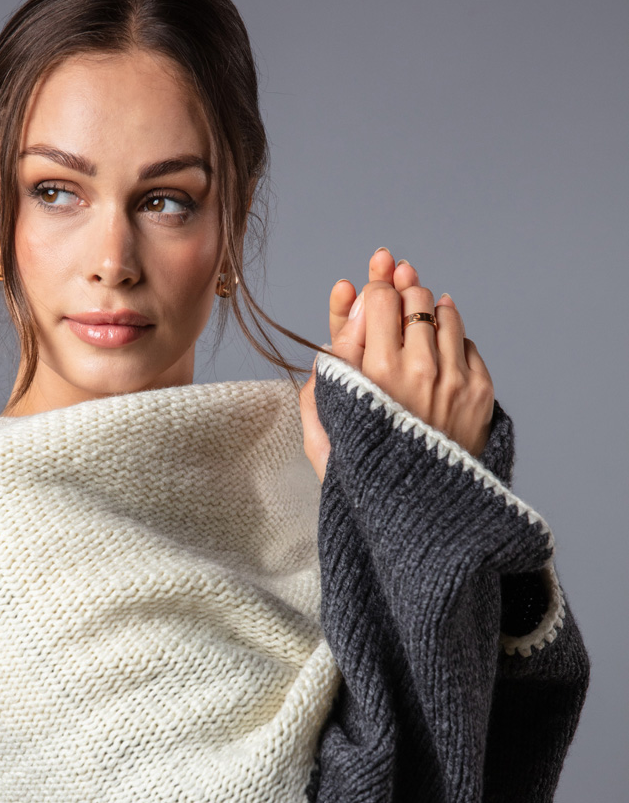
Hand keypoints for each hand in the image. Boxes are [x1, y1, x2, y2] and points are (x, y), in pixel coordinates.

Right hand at [299, 248, 494, 480]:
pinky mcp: (480, 392)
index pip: (378, 298)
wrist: (414, 514)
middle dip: (401, 294)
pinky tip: (437, 356)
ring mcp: (454, 379)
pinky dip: (451, 341)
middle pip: (414, 296)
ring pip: (444, 312)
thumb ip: (329, 360)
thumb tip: (350, 301)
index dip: (374, 288)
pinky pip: (467, 341)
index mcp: (374, 373)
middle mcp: (417, 369)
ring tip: (414, 330)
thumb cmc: (361, 468)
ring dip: (427, 313)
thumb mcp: (322, 420)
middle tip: (394, 306)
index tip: (372, 289)